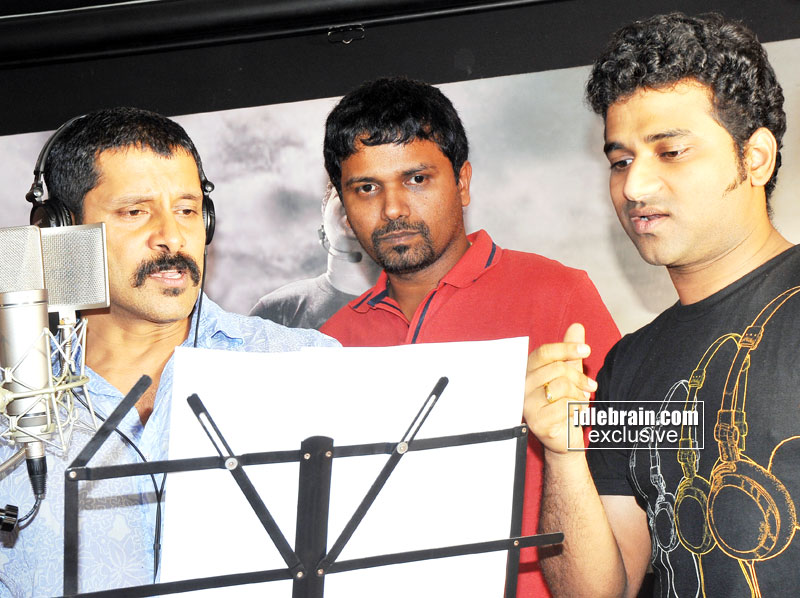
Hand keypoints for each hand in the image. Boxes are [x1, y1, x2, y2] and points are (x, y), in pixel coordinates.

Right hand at [523, 323, 596, 453]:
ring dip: (579, 396)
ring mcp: (527, 406)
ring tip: (581, 402)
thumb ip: (570, 353)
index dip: (566, 348)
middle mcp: (523, 387)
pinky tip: (575, 416)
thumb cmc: (564, 405)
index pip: (543, 353)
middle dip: (579, 377)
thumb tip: (577, 327)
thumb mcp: (569, 375)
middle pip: (556, 369)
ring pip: (562, 388)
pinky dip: (577, 411)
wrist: (564, 439)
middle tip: (590, 386)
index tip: (586, 350)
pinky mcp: (537, 423)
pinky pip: (565, 408)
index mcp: (528, 373)